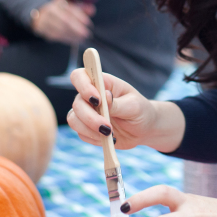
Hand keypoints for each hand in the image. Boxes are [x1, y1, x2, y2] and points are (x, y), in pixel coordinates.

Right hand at [31, 0, 94, 44]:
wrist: (40, 13)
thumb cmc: (60, 9)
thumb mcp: (70, 4)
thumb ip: (82, 6)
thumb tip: (92, 10)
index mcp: (57, 2)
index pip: (70, 9)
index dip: (80, 16)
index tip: (88, 23)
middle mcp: (49, 11)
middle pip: (64, 20)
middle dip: (77, 28)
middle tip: (87, 34)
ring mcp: (44, 20)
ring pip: (59, 30)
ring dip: (72, 35)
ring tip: (82, 38)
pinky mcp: (42, 30)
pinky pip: (55, 36)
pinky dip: (66, 39)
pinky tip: (75, 40)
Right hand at [66, 68, 185, 152]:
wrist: (143, 129)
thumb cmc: (140, 111)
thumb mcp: (134, 106)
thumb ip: (118, 103)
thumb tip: (104, 96)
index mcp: (102, 83)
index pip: (80, 76)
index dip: (83, 86)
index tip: (97, 100)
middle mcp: (90, 96)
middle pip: (77, 103)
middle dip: (90, 117)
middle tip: (107, 128)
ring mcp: (87, 112)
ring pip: (73, 119)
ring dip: (89, 129)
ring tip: (109, 135)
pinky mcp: (86, 128)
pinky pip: (81, 134)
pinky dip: (94, 138)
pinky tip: (109, 139)